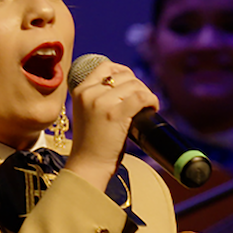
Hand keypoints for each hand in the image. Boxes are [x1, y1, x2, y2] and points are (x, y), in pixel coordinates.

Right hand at [65, 61, 157, 192]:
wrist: (87, 165)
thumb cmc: (91, 143)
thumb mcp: (88, 113)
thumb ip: (100, 97)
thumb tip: (128, 84)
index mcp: (80, 90)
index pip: (105, 66)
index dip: (123, 72)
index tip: (131, 85)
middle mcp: (88, 92)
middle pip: (124, 75)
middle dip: (138, 86)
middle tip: (141, 102)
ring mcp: (101, 102)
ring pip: (135, 85)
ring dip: (146, 94)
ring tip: (147, 107)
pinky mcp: (115, 114)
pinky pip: (141, 97)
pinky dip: (152, 101)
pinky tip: (152, 108)